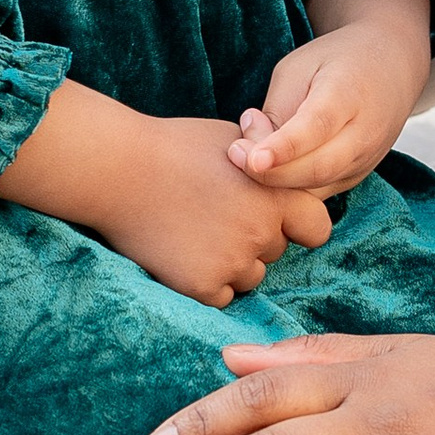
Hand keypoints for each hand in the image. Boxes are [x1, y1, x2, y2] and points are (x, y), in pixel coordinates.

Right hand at [0, 88, 333, 309]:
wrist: (117, 170)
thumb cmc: (173, 147)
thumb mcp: (232, 138)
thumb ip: (268, 160)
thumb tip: (288, 158)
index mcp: (277, 194)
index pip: (317, 229)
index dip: (297, 225)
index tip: (274, 219)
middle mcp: (262, 232)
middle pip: (276, 252)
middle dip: (255, 239)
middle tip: (215, 215)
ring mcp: (233, 262)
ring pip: (249, 277)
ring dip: (231, 263)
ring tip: (195, 230)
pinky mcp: (202, 285)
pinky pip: (221, 296)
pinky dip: (206, 281)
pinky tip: (182, 251)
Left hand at [230, 0, 433, 197]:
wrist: (391, 66)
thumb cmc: (335, 62)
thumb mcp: (299, 68)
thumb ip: (278, 109)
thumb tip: (252, 154)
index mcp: (349, 92)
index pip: (317, 126)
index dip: (283, 147)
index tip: (251, 159)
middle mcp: (365, 131)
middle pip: (318, 167)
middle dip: (271, 173)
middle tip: (234, 154)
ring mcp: (366, 158)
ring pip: (318, 188)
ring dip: (277, 182)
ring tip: (247, 155)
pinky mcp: (358, 175)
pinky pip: (319, 194)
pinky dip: (289, 190)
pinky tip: (268, 168)